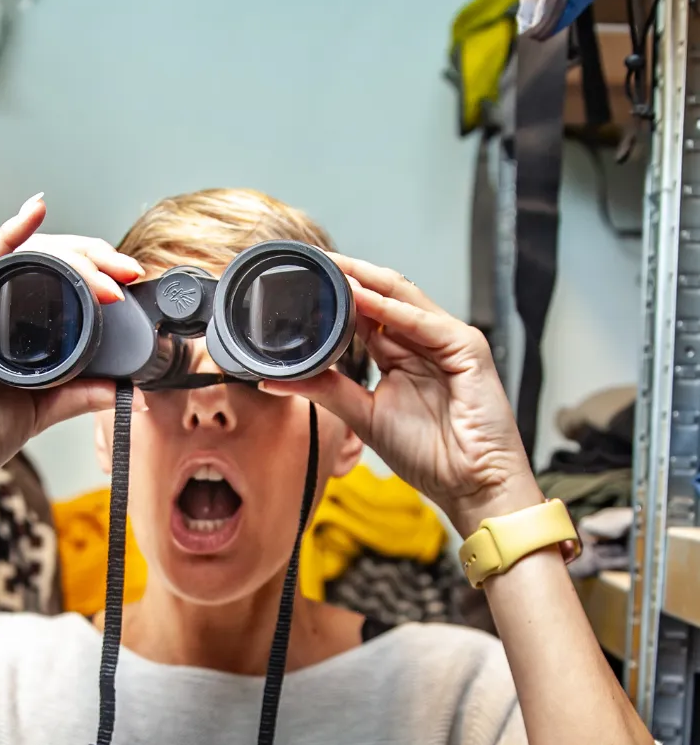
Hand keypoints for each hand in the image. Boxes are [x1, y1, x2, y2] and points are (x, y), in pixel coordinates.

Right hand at [0, 196, 144, 510]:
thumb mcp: (33, 414)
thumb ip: (72, 396)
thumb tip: (117, 386)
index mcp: (7, 334)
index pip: (54, 285)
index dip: (93, 276)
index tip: (127, 283)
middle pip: (40, 264)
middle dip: (89, 259)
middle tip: (124, 272)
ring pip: (17, 260)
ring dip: (64, 254)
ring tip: (101, 263)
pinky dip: (6, 239)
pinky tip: (32, 216)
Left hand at [262, 256, 540, 534]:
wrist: (472, 484)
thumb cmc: (430, 455)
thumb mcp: (365, 416)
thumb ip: (325, 390)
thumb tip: (273, 380)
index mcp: (400, 355)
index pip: (365, 312)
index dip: (337, 295)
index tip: (302, 281)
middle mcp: (423, 342)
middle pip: (383, 296)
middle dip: (349, 276)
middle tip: (312, 260)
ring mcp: (447, 341)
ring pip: (402, 299)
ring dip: (366, 283)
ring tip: (332, 268)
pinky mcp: (466, 347)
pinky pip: (422, 322)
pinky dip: (391, 309)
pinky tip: (362, 298)